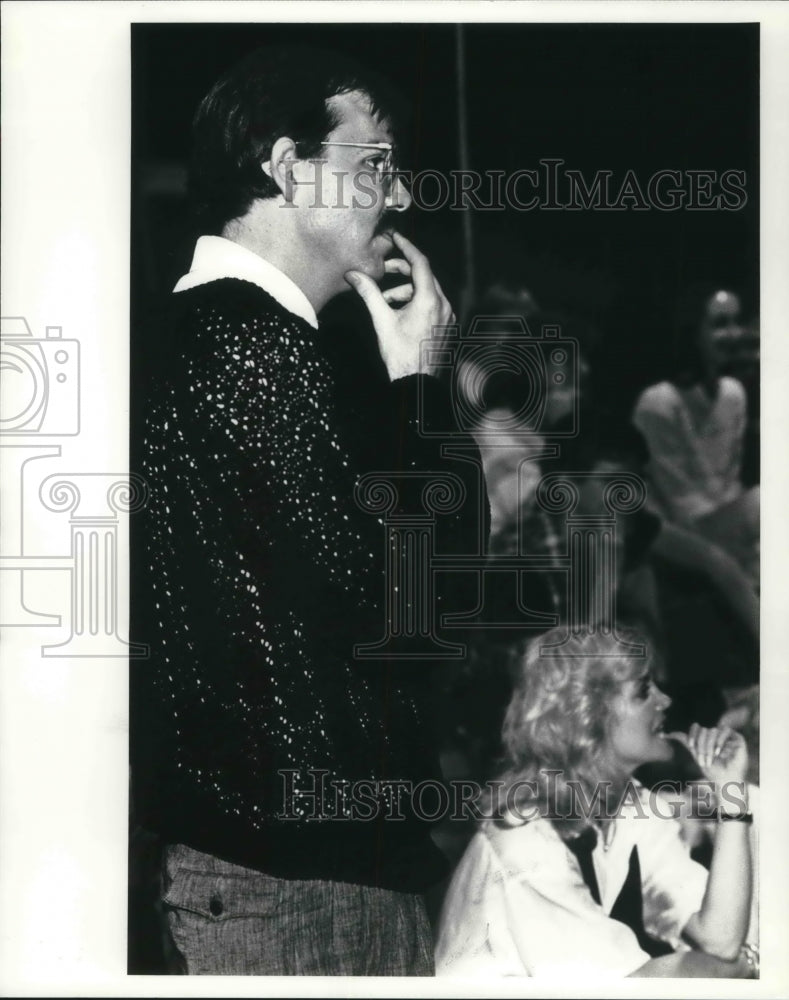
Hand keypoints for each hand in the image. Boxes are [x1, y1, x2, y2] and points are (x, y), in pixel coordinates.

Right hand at [345, 231, 455, 379]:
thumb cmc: (400, 355)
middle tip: (384, 269)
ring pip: (427, 291)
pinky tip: (399, 312)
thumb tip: (352, 275)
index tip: (395, 237)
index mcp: (430, 301)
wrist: (416, 383)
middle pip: (424, 275)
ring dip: (406, 289)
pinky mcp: (446, 326)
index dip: (407, 247)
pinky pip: (432, 304)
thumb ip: (368, 294)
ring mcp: (447, 316)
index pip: (421, 262)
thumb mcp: (382, 321)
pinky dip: (416, 301)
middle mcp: (443, 305)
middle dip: (403, 270)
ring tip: (385, 300)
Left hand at [670, 724, 748, 784]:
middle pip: (703, 731)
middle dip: (701, 746)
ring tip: (712, 759)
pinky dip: (720, 741)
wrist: (726, 781)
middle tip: (704, 761)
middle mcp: (716, 735)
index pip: (696, 728)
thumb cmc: (712, 771)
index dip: (692, 735)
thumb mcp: (695, 755)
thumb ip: (684, 741)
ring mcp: (726, 736)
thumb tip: (662, 734)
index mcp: (706, 738)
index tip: (691, 746)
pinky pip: (725, 730)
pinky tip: (719, 752)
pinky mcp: (737, 738)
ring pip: (712, 731)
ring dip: (709, 747)